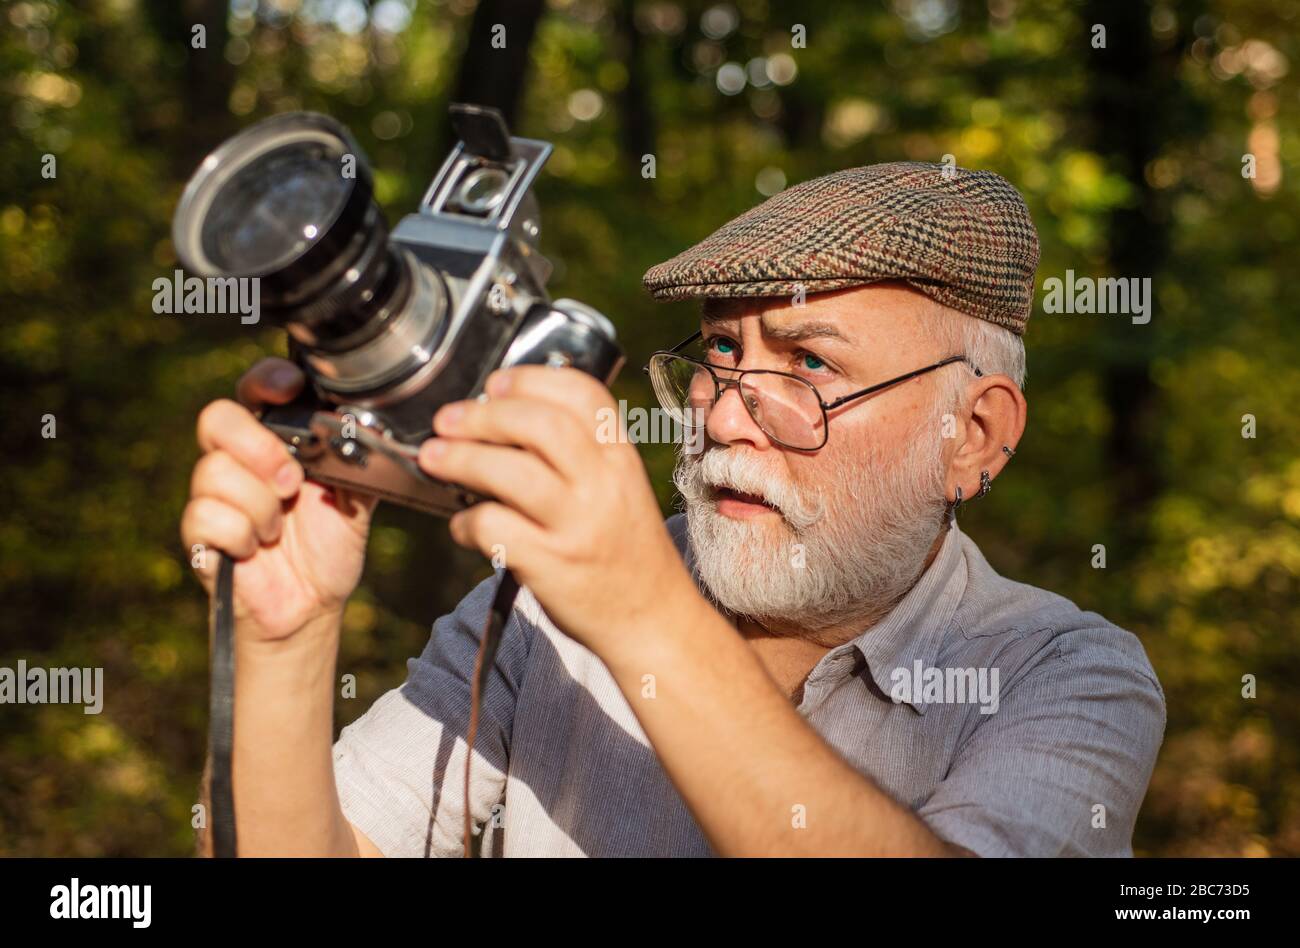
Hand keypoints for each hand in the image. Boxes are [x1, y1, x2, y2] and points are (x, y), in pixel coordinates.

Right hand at [180, 358, 375, 640]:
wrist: (312, 603)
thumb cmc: (329, 546)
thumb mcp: (357, 498)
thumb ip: (358, 459)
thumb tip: (368, 427)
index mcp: (276, 440)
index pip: (256, 390)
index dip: (267, 381)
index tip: (291, 388)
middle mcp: (239, 459)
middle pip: (217, 418)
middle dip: (260, 449)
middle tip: (292, 482)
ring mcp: (214, 493)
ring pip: (214, 471)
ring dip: (260, 507)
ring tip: (279, 530)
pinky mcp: (198, 531)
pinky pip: (206, 516)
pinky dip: (242, 536)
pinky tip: (257, 549)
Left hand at [416, 366, 699, 659]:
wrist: (652, 618)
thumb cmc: (624, 548)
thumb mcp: (619, 486)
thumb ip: (579, 450)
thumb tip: (500, 416)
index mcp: (620, 457)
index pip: (582, 394)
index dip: (531, 379)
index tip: (495, 382)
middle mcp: (603, 484)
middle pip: (540, 425)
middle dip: (483, 415)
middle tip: (447, 419)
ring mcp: (578, 525)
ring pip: (511, 473)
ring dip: (461, 459)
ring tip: (433, 457)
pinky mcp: (552, 565)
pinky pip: (494, 528)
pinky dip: (466, 522)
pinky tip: (464, 526)